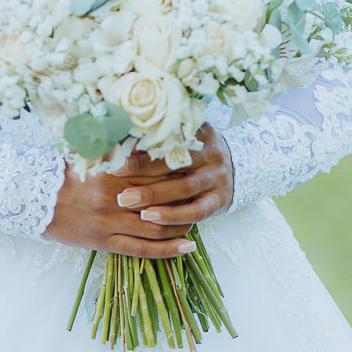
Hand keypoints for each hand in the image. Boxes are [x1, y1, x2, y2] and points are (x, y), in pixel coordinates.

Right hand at [44, 124, 232, 256]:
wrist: (34, 201)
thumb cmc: (63, 171)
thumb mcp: (87, 149)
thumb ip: (113, 140)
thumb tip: (140, 125)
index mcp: (110, 170)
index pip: (154, 169)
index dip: (177, 167)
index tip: (195, 163)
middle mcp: (113, 197)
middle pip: (159, 197)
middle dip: (184, 195)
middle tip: (203, 189)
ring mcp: (110, 223)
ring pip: (156, 226)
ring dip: (181, 223)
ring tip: (199, 218)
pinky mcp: (105, 243)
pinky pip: (142, 249)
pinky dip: (168, 249)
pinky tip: (188, 246)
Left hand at [115, 123, 232, 226]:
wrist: (237, 167)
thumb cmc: (195, 151)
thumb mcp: (183, 136)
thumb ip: (158, 136)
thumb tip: (118, 137)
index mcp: (197, 131)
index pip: (166, 138)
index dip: (139, 146)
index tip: (115, 154)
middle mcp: (209, 153)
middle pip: (173, 162)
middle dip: (141, 171)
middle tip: (114, 175)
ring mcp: (216, 177)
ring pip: (183, 188)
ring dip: (154, 196)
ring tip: (127, 201)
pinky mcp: (219, 200)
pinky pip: (196, 212)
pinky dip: (174, 216)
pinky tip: (152, 219)